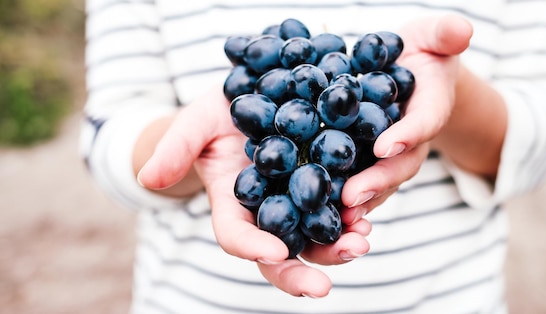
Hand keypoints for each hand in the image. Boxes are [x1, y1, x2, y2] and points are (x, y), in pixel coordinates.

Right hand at [137, 88, 369, 297]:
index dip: (252, 248)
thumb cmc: (213, 118)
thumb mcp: (193, 125)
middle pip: (282, 252)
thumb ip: (174, 149)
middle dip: (302, 271)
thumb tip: (148, 178)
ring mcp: (295, 198)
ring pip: (316, 233)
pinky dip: (354, 210)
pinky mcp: (322, 180)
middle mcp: (266, 211)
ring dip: (338, 245)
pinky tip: (369, 210)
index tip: (274, 253)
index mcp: (232, 205)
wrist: (248, 101)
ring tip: (360, 243)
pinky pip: (339, 202)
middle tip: (322, 286)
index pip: (237, 237)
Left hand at [340, 15, 473, 223]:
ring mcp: (392, 153)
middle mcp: (412, 138)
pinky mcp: (370, 159)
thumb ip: (446, 33)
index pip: (424, 123)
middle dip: (377, 182)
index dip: (408, 135)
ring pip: (380, 181)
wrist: (413, 71)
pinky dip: (344, 196)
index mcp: (430, 106)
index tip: (387, 146)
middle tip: (352, 197)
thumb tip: (462, 30)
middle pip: (400, 165)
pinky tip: (321, 209)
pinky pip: (360, 179)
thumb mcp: (434, 36)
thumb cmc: (424, 51)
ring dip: (360, 200)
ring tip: (336, 215)